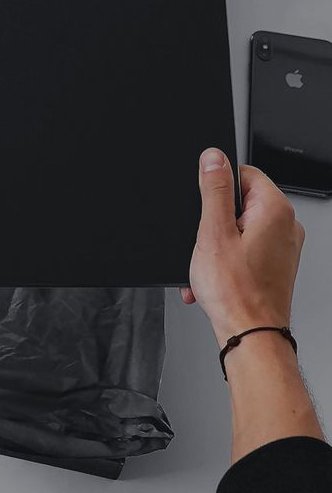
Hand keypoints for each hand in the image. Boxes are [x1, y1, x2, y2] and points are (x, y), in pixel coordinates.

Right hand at [182, 147, 304, 345]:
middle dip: (213, 223)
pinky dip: (227, 261)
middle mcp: (286, 225)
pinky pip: (246, 250)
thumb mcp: (213, 232)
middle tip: (206, 244)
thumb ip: (214, 189)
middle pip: (240, 203)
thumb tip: (214, 157)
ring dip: (216, 246)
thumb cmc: (236, 293)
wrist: (251, 335)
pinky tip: (215, 278)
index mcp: (275, 209)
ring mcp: (283, 246)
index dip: (216, 190)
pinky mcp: (276, 264)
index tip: (206, 209)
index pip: (243, 174)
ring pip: (239, 230)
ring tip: (209, 267)